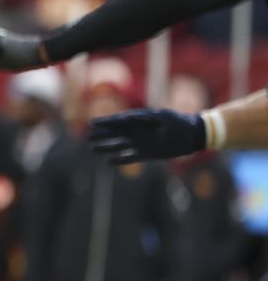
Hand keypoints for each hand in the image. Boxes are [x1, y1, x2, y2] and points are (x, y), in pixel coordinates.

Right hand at [86, 109, 206, 164]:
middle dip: (101, 134)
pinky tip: (110, 162)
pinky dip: (121, 159)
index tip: (92, 123)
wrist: (193, 135)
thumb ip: (145, 118)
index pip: (118, 121)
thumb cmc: (179, 123)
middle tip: (86, 136)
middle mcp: (137, 131)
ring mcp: (140, 143)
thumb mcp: (163, 118)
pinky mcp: (146, 154)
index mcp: (140, 120)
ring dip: (107, 147)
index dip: (105, 122)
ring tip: (92, 149)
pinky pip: (130, 157)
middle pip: (115, 133)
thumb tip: (127, 117)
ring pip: (119, 145)